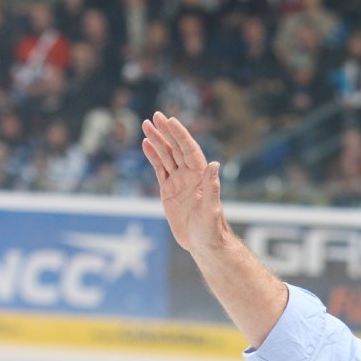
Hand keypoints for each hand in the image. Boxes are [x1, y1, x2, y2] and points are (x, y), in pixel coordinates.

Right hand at [141, 112, 225, 256]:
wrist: (204, 245)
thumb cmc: (211, 229)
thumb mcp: (211, 209)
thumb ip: (211, 187)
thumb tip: (214, 164)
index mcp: (200, 176)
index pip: (189, 150)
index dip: (180, 135)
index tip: (170, 120)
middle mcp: (189, 176)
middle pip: (176, 149)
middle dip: (166, 132)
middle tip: (155, 116)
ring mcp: (178, 182)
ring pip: (166, 156)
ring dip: (157, 140)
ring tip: (146, 125)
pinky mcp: (168, 191)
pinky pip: (160, 169)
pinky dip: (153, 156)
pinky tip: (146, 144)